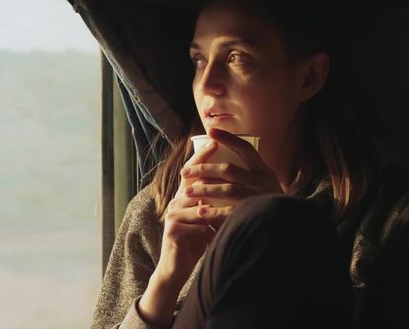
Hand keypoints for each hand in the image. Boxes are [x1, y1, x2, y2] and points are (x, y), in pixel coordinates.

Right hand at [138, 138, 218, 327]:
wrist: (176, 266)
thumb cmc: (196, 240)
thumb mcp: (206, 217)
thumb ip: (213, 200)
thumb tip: (235, 182)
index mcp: (185, 196)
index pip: (193, 171)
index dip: (202, 156)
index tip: (214, 141)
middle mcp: (176, 201)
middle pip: (192, 180)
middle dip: (207, 168)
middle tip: (222, 157)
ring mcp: (173, 215)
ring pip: (196, 202)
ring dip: (214, 201)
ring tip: (234, 198)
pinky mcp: (173, 231)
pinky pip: (195, 224)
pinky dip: (209, 226)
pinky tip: (220, 227)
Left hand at [180, 128, 282, 228]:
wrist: (287, 228)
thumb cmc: (269, 204)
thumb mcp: (266, 185)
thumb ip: (249, 175)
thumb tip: (220, 161)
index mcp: (264, 171)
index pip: (245, 149)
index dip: (228, 139)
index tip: (210, 132)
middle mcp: (262, 182)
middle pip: (228, 170)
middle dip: (204, 169)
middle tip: (186, 172)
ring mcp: (258, 198)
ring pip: (227, 189)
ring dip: (205, 189)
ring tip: (187, 192)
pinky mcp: (254, 215)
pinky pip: (230, 212)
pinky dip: (214, 212)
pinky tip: (201, 211)